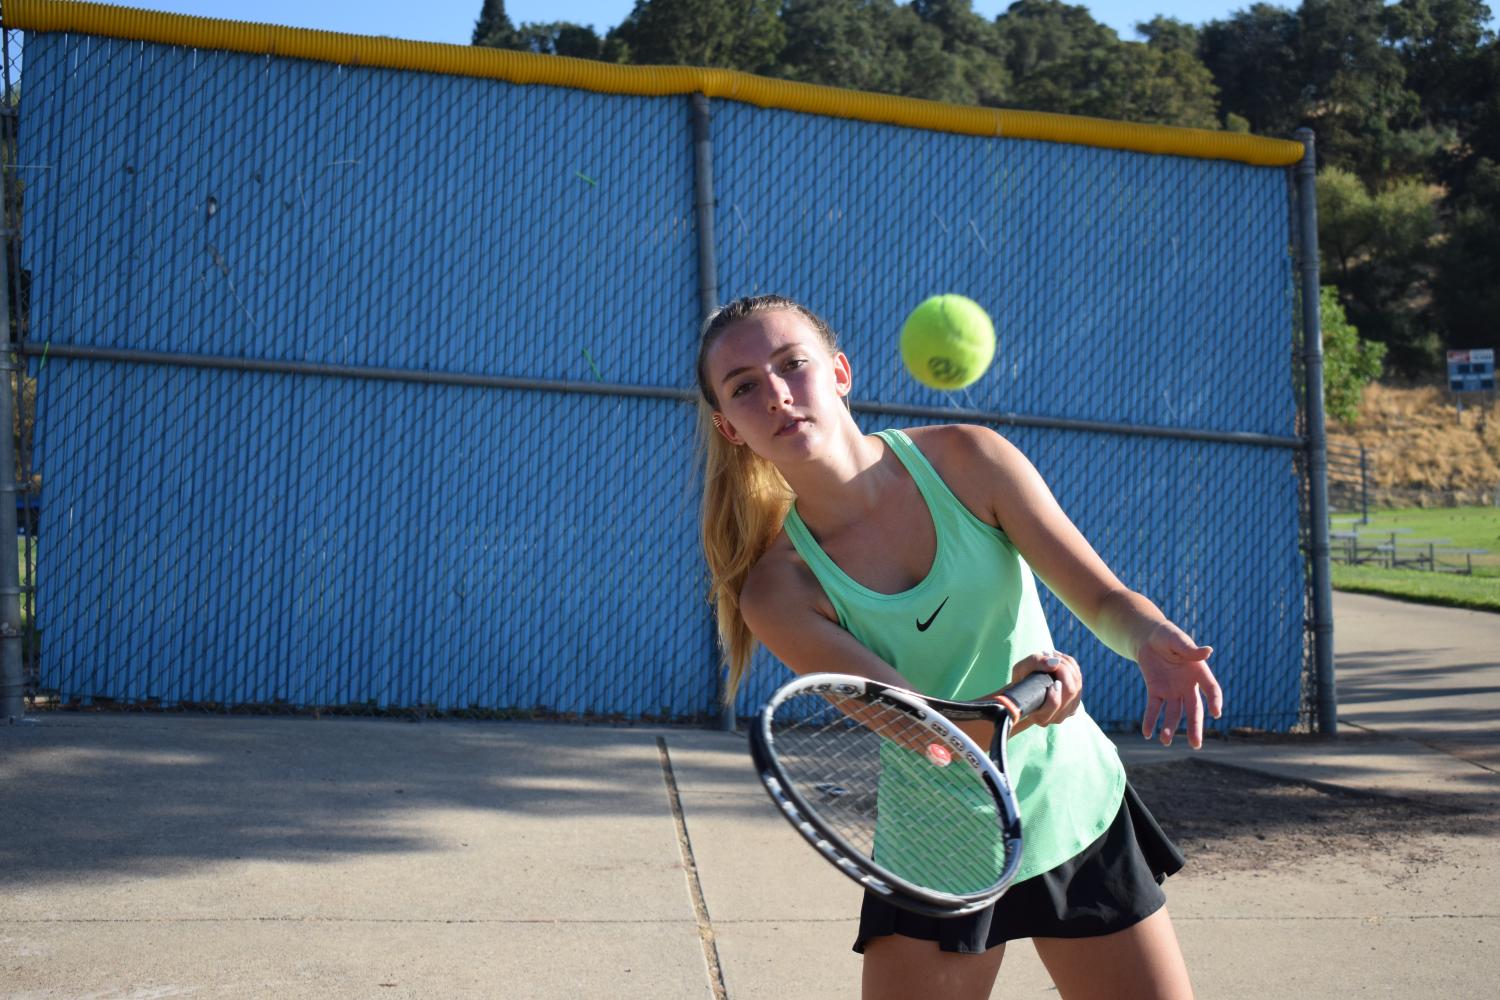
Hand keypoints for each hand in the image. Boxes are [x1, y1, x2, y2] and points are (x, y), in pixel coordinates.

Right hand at [1004, 649, 1081, 728]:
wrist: (1025, 690)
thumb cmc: (1021, 682)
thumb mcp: (1020, 669)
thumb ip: (1035, 663)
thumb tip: (1055, 662)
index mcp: (1040, 716)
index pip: (1054, 704)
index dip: (1055, 689)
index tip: (1050, 674)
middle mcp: (1056, 718)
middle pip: (1070, 691)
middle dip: (1062, 668)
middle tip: (1049, 655)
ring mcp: (1068, 712)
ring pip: (1077, 686)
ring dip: (1066, 665)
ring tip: (1052, 655)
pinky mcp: (1075, 704)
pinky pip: (1079, 682)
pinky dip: (1071, 667)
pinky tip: (1060, 660)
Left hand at [1137, 621, 1222, 748]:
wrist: (1149, 638)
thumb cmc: (1168, 636)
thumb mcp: (1178, 640)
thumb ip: (1191, 649)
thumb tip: (1208, 651)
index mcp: (1199, 672)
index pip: (1211, 689)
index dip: (1215, 700)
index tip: (1217, 713)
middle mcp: (1188, 686)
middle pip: (1194, 710)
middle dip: (1195, 727)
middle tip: (1196, 744)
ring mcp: (1172, 691)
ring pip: (1174, 713)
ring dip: (1170, 727)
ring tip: (1165, 741)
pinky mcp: (1156, 691)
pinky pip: (1154, 708)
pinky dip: (1151, 720)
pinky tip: (1147, 733)